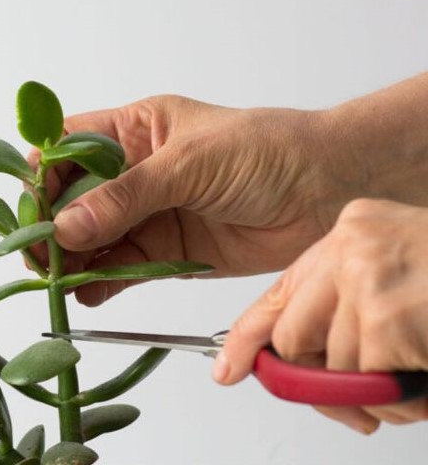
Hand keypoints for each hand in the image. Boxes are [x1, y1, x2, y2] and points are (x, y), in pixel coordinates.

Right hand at [43, 95, 352, 305]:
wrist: (326, 190)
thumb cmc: (264, 151)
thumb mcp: (188, 164)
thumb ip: (126, 197)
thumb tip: (65, 227)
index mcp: (134, 130)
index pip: (69, 148)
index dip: (43, 175)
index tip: (29, 208)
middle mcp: (134, 172)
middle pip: (72, 198)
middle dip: (51, 224)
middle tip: (38, 253)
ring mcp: (149, 213)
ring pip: (93, 237)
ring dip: (72, 257)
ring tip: (55, 277)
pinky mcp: (166, 251)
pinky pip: (122, 267)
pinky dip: (100, 282)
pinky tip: (85, 291)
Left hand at [215, 198, 427, 433]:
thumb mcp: (401, 271)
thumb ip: (354, 301)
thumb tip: (310, 362)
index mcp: (353, 230)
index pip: (280, 290)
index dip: (249, 337)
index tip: (229, 368)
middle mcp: (352, 246)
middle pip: (292, 335)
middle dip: (315, 383)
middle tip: (352, 407)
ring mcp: (367, 279)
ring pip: (336, 367)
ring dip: (376, 395)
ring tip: (420, 379)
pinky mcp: (388, 319)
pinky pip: (372, 384)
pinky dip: (404, 401)